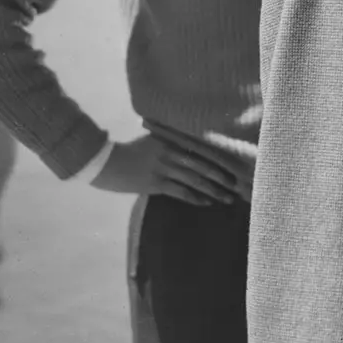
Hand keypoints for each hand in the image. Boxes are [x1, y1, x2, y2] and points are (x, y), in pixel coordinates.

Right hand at [91, 132, 250, 205]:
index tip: (235, 167)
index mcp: (173, 140)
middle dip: (222, 177)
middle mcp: (172, 152)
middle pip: (204, 165)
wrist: (105, 162)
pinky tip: (206, 202)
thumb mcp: (153, 139)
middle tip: (237, 185)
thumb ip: (172, 141)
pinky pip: (181, 191)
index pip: (203, 149)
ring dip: (213, 190)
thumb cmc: (130, 150)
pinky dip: (195, 197)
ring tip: (227, 197)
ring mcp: (164, 168)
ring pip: (195, 180)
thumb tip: (193, 146)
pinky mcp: (156, 183)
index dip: (220, 160)